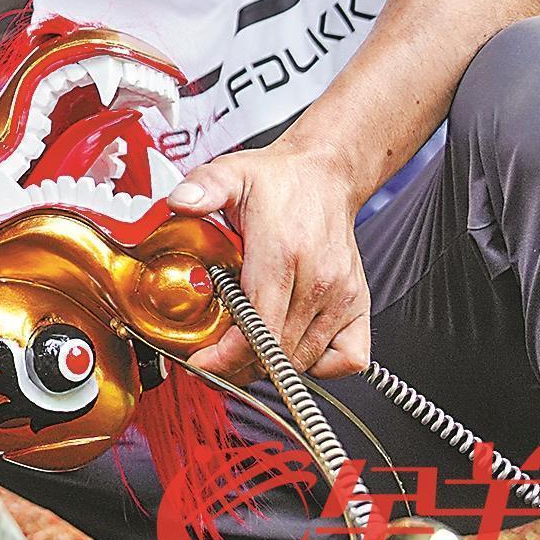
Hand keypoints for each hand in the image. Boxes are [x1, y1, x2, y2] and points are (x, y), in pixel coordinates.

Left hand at [167, 143, 371, 381]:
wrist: (325, 174)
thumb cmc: (279, 181)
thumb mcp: (230, 175)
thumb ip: (202, 188)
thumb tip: (180, 201)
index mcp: (283, 254)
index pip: (258, 329)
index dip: (226, 356)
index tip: (202, 361)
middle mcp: (319, 279)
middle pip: (278, 352)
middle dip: (238, 364)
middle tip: (212, 358)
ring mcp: (342, 295)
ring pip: (305, 359)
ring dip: (271, 365)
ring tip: (242, 351)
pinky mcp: (358, 304)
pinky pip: (347, 358)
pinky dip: (319, 365)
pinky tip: (291, 347)